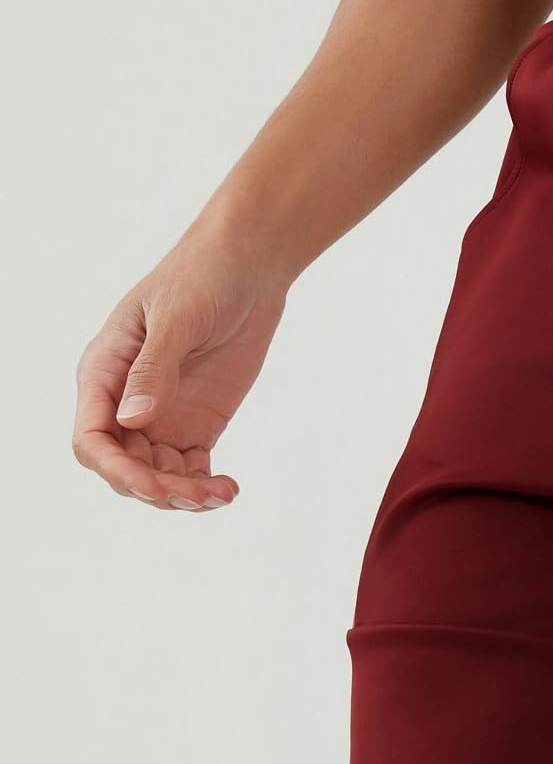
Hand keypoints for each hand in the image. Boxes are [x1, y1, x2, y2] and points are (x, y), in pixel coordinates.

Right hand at [73, 230, 286, 510]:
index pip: (92, 439)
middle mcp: (126, 401)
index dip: (116, 470)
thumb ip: (153, 369)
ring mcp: (161, 414)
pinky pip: (190, 468)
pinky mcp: (197, 421)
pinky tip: (228, 490)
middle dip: (154, 489)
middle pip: (124, 465)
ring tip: (220, 496)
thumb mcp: (176, 319)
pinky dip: (205, 485)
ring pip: (157, 474)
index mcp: (104, 373)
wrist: (248, 266)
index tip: (152, 486)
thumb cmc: (201, 277)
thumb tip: (132, 419)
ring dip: (182, 495)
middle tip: (199, 496)